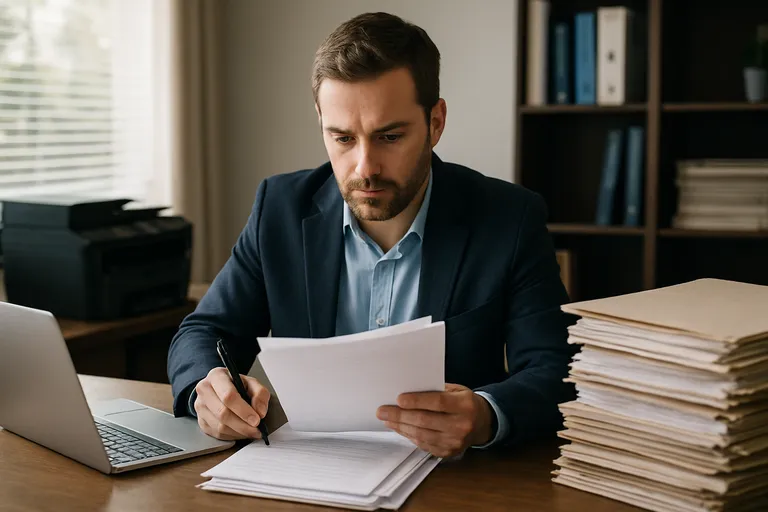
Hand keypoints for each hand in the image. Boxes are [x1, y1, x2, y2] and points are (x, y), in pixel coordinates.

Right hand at [194, 367, 269, 440]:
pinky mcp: (201, 421)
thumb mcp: (251, 382)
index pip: (228, 396)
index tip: (256, 419)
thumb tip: (260, 412)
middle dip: (243, 425)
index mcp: (216, 376)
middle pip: (223, 413)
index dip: (244, 410)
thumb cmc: (235, 384)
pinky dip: (232, 436)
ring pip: (219, 426)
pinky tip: (241, 432)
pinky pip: (217, 434)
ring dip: (239, 432)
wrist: (219, 388)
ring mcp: (200, 407)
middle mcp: (204, 391)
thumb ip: (260, 393)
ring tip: (252, 431)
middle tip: (257, 429)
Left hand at [376, 383, 493, 457]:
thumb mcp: (456, 390)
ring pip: (421, 434)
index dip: (416, 401)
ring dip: (400, 426)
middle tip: (382, 410)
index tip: (398, 399)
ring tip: (387, 419)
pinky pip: (423, 444)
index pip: (437, 403)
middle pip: (425, 420)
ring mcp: (455, 442)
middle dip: (400, 415)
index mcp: (465, 405)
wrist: (483, 423)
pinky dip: (408, 435)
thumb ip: (436, 390)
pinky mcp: (448, 452)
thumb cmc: (465, 402)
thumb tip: (408, 390)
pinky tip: (399, 428)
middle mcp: (462, 425)